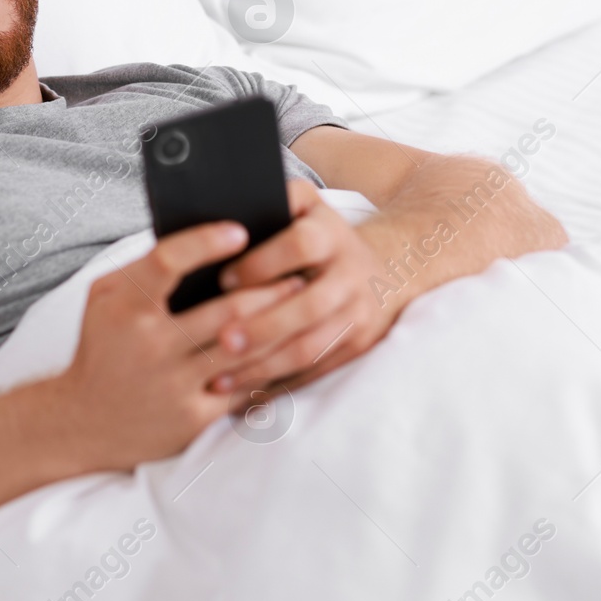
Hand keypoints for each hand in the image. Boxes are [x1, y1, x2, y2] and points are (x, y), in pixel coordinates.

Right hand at [45, 220, 306, 470]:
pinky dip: (271, 366)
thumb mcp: (105, 298)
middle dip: (269, 288)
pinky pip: (244, 386)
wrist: (82, 422)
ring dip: (280, 324)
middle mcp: (149, 345)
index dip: (206, 242)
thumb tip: (198, 242)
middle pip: (224, 309)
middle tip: (298, 270)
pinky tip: (290, 348)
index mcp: (125, 307)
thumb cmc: (102, 348)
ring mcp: (173, 384)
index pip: (168, 261)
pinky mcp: (192, 417)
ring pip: (244, 348)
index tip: (240, 229)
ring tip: (302, 304)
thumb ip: (143, 269)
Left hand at [208, 178, 397, 393]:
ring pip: (310, 347)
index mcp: (330, 233)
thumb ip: (267, 205)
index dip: (262, 263)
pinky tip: (239, 396)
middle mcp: (350, 273)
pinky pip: (312, 371)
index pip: (301, 245)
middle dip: (262, 326)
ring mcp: (358, 314)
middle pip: (307, 306)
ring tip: (219, 380)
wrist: (389, 267)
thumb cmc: (318, 234)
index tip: (224, 280)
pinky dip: (275, 384)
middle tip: (221, 341)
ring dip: (263, 366)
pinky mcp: (356, 346)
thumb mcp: (302, 206)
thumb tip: (211, 224)